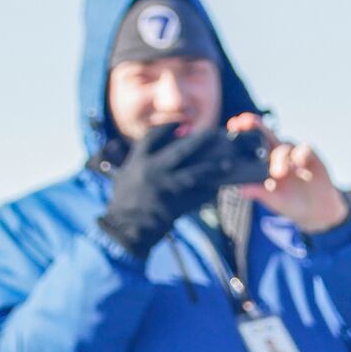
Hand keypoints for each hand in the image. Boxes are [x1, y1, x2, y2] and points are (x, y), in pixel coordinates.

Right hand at [98, 123, 240, 258]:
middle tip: (213, 133)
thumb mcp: (123, 176)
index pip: (154, 136)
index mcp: (138, 161)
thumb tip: (143, 149)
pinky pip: (199, 196)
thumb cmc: (122, 201)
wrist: (125, 228)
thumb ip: (133, 161)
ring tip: (228, 163)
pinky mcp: (176, 204)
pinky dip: (209, 192)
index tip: (183, 124)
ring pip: (195, 173)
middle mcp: (153, 170)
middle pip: (180, 150)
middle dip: (199, 140)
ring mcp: (166, 187)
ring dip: (212, 168)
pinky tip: (219, 189)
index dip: (168, 127)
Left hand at [226, 113, 349, 233]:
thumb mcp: (273, 200)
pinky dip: (300, 154)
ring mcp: (293, 154)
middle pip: (264, 133)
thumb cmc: (289, 203)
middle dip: (255, 125)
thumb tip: (240, 190)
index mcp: (262, 161)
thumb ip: (259, 193)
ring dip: (280, 156)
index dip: (242, 131)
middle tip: (246, 123)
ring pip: (283, 145)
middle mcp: (276, 153)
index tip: (232, 125)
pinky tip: (298, 165)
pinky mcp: (311, 157)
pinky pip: (304, 148)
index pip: (250, 142)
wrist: (317, 210)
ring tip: (278, 174)